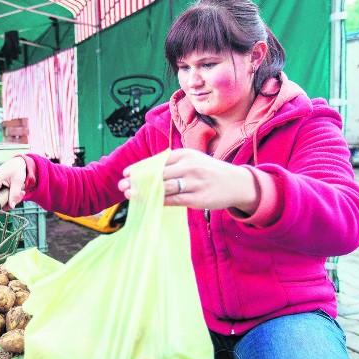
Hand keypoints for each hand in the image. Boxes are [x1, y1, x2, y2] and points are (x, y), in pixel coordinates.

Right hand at [0, 157, 26, 209]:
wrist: (16, 163)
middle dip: (8, 202)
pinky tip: (15, 191)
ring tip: (20, 192)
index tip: (9, 206)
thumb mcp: (18, 182)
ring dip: (9, 199)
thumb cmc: (17, 169)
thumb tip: (12, 206)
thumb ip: (14, 194)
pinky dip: (7, 197)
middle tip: (20, 195)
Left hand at [117, 148, 258, 213]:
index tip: (125, 174)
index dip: (139, 168)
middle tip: (122, 186)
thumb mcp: (192, 160)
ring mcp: (194, 182)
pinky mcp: (198, 198)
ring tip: (130, 195)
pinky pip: (174, 200)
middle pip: (157, 174)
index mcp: (185, 155)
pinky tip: (148, 203)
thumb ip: (172, 164)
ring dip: (144, 192)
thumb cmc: (209, 172)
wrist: (236, 183)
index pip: (157, 161)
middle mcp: (189, 166)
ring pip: (164, 187)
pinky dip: (159, 201)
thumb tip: (146, 171)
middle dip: (137, 181)